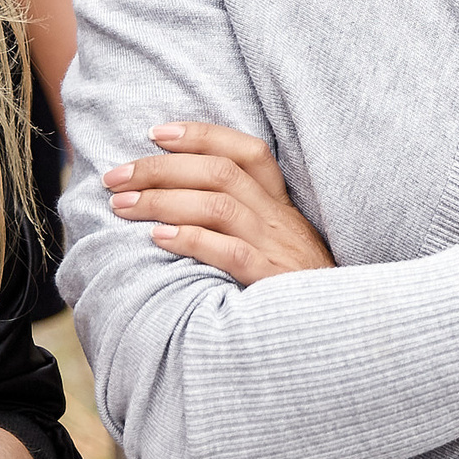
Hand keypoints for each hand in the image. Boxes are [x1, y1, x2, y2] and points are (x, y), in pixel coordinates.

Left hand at [101, 121, 334, 283]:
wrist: (342, 326)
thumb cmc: (295, 285)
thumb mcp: (279, 242)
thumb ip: (243, 219)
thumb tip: (179, 199)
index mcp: (280, 204)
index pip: (247, 151)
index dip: (202, 135)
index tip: (156, 132)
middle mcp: (279, 218)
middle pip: (220, 172)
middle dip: (161, 168)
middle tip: (117, 177)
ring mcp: (276, 247)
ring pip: (219, 206)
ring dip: (164, 200)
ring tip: (124, 206)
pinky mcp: (271, 280)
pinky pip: (230, 253)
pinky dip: (191, 240)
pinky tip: (159, 239)